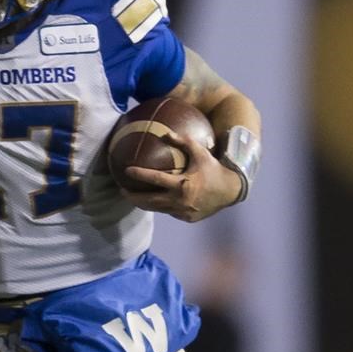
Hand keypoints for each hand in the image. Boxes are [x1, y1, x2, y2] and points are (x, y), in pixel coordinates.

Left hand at [120, 131, 241, 222]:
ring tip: (131, 196)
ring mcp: (183, 213)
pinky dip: (160, 206)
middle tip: (121, 190)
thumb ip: (182, 141)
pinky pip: (169, 212)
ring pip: (157, 209)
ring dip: (143, 204)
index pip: (155, 180)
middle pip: (149, 201)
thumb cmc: (213, 168)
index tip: (126, 170)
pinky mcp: (187, 219)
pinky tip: (152, 200)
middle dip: (133, 197)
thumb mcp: (200, 152)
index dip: (139, 175)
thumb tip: (164, 133)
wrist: (231, 191)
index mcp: (183, 185)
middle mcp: (181, 201)